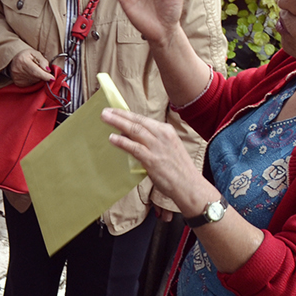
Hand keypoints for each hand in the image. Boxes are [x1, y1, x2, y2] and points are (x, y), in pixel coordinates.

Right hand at [7, 49, 53, 86]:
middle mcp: (18, 70)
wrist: (12, 60)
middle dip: (43, 75)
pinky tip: (30, 75)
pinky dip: (33, 80)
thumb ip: (42, 60)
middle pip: (36, 77)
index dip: (45, 76)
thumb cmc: (25, 56)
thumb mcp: (34, 53)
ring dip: (38, 77)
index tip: (52, 78)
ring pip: (34, 81)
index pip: (35, 71)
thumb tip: (48, 70)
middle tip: (43, 70)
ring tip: (34, 70)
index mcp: (23, 60)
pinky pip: (31, 84)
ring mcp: (17, 78)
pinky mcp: (18, 83)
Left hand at [100, 107, 215, 214]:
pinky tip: (112, 138)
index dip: (127, 114)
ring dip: (117, 123)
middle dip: (120, 115)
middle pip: (137, 121)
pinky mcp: (152, 160)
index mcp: (167, 131)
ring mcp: (157, 147)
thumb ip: (152, 140)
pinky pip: (134, 148)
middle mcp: (162, 135)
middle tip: (105, 111)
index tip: (115, 110)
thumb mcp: (168, 147)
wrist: (190, 185)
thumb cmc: (178, 168)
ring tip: (105, 118)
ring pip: (134, 130)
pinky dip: (122, 142)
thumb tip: (128, 135)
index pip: (143, 119)